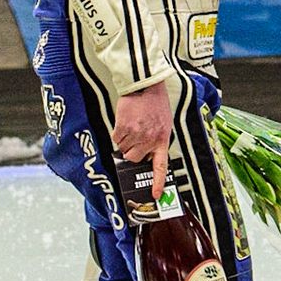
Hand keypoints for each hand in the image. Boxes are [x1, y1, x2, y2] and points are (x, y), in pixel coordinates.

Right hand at [114, 81, 172, 198]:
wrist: (145, 85)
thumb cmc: (155, 103)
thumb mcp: (163, 123)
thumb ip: (156, 140)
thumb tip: (145, 155)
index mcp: (162, 139)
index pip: (161, 166)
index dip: (157, 182)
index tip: (155, 195)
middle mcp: (150, 139)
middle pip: (134, 159)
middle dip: (131, 152)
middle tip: (134, 139)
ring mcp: (136, 134)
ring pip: (124, 149)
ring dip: (125, 140)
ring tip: (131, 126)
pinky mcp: (123, 127)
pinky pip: (116, 138)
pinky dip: (118, 132)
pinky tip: (125, 122)